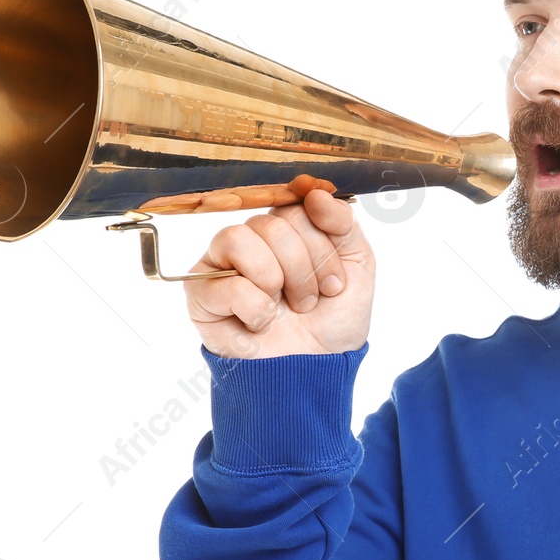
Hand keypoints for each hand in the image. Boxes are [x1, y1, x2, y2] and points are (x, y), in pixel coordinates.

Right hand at [185, 185, 374, 358]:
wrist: (318, 369)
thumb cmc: (333, 320)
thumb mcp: (357, 268)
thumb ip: (343, 224)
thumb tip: (314, 191)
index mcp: (286, 228)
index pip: (298, 204)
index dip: (324, 244)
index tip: (337, 281)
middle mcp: (252, 239)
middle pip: (274, 222)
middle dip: (306, 270)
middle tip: (313, 301)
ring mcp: (221, 263)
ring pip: (241, 238)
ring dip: (278, 281)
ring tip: (287, 309)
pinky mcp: (201, 294)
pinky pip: (228, 284)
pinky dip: (257, 310)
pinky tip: (262, 325)